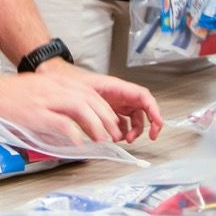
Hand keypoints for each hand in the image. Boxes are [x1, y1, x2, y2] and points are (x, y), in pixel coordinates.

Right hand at [0, 70, 132, 145]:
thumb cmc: (11, 94)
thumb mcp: (40, 90)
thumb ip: (57, 101)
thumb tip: (73, 120)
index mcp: (58, 82)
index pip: (91, 93)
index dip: (105, 108)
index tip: (111, 122)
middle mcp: (56, 88)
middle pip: (90, 99)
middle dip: (106, 118)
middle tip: (113, 133)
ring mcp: (47, 100)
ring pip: (81, 108)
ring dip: (95, 124)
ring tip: (102, 138)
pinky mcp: (38, 113)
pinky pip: (62, 123)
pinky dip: (74, 134)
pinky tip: (79, 143)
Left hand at [35, 61, 163, 142]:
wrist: (58, 77)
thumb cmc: (71, 79)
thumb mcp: (85, 93)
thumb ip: (98, 109)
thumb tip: (111, 127)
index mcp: (117, 86)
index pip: (143, 96)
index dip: (154, 110)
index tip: (157, 124)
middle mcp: (119, 94)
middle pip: (143, 109)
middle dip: (148, 124)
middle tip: (148, 136)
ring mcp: (115, 102)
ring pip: (134, 118)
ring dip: (134, 130)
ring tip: (124, 139)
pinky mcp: (109, 109)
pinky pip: (123, 121)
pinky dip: (123, 131)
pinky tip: (116, 136)